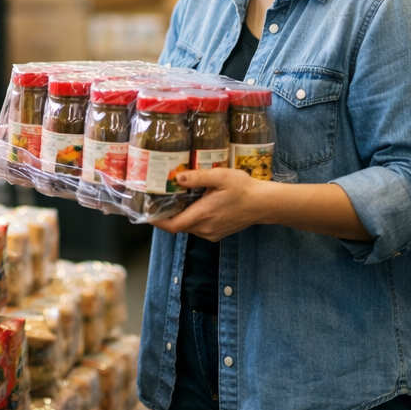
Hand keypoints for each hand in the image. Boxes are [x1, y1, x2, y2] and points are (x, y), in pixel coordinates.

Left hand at [150, 167, 271, 240]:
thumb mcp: (220, 177)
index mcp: (203, 215)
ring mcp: (211, 233)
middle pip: (178, 226)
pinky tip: (190, 205)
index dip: (157, 221)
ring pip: (187, 227)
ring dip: (179, 217)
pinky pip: (197, 228)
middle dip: (166, 216)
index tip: (146, 212)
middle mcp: (205, 228)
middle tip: (157, 200)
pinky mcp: (217, 233)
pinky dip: (190, 219)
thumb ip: (198, 177)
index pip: (172, 225)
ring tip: (172, 200)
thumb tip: (177, 177)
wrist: (264, 204)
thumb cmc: (243, 189)